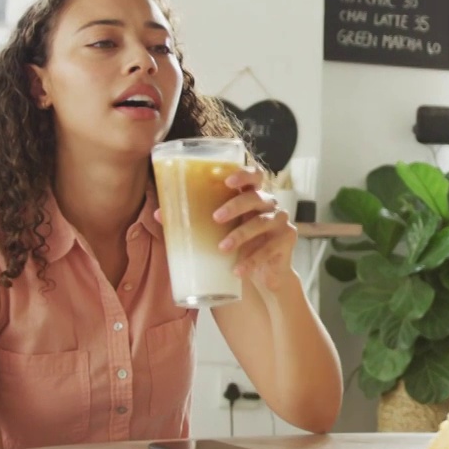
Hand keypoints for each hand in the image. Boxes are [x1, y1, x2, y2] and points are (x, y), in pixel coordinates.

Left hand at [211, 167, 296, 288]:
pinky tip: (238, 270)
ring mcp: (280, 220)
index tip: (227, 181)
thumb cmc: (242, 245)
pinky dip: (251, 260)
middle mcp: (270, 204)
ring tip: (222, 248)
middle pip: (255, 197)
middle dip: (235, 206)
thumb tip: (161, 215)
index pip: (255, 176)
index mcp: (254, 196)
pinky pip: (268, 248)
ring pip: (260, 222)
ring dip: (240, 235)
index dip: (243, 175)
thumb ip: (202, 220)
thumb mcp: (224, 230)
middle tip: (216, 218)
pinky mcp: (287, 239)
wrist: (265, 273)